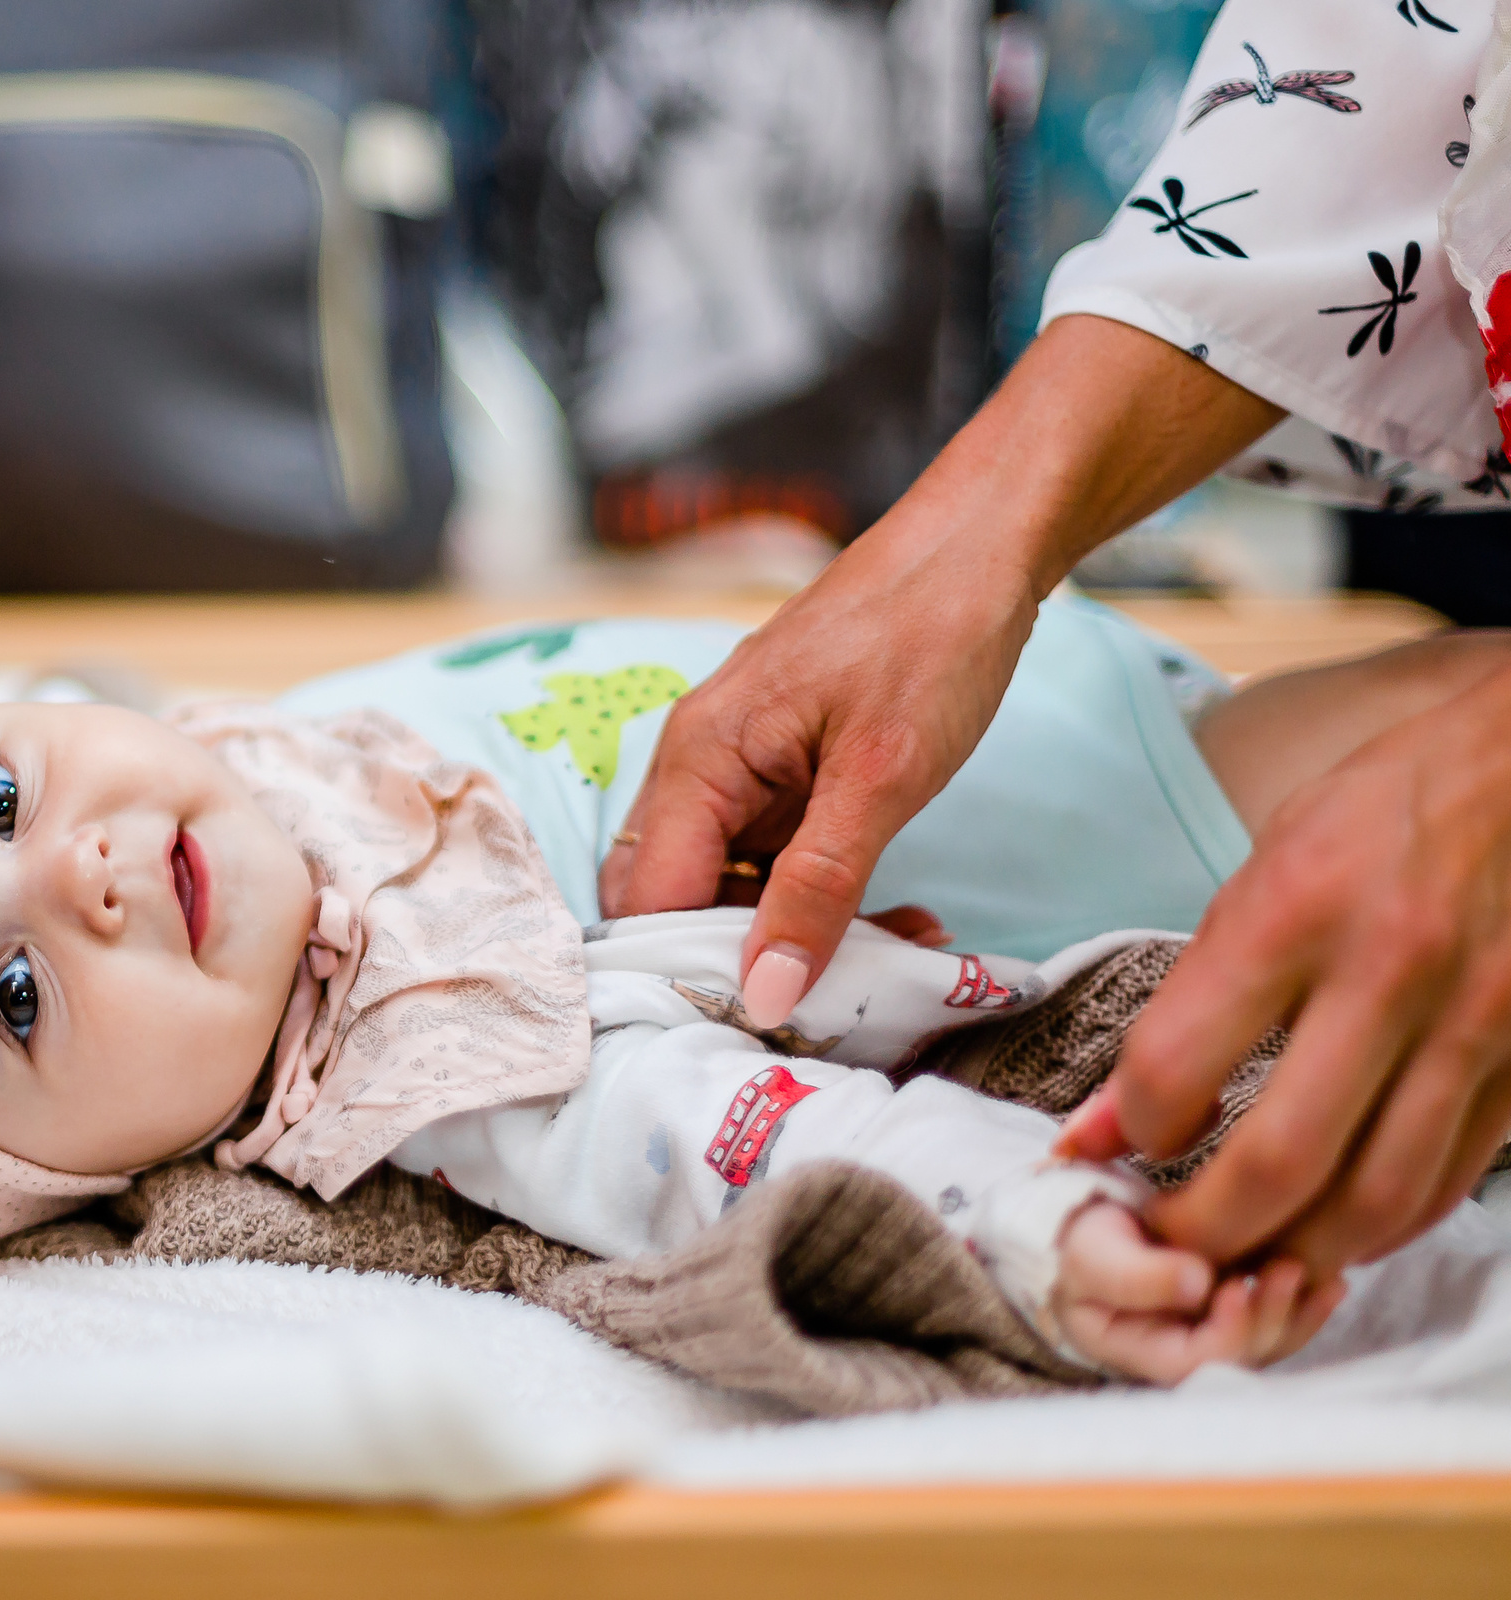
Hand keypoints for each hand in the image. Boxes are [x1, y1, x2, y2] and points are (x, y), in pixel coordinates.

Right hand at [597, 531, 1035, 1024]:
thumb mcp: (882, 777)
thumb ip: (818, 889)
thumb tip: (763, 993)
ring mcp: (737, 765)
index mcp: (695, 759)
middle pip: (673, 898)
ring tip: (893, 951)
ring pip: (728, 882)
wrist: (981, 545)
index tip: (772, 1021)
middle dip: (741, 958)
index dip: (698, 970)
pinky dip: (820, 893)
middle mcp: (695, 763)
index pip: (651, 903)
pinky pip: (773, 854)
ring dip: (792, 930)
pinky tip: (895, 912)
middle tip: (832, 996)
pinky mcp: (781, 767)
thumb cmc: (928, 637)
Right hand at [1052, 1201, 1344, 1382]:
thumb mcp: (1093, 1256)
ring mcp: (1213, 1335)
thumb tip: (1197, 1283)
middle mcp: (1185, 1354)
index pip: (1198, 1361)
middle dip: (1272, 1316)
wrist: (1083, 1224)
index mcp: (1143, 1354)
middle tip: (1289, 1269)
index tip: (1236, 1284)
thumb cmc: (1079, 1244)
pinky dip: (1305, 1301)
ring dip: (1298, 1311)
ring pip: (1269, 1340)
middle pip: (1243, 1355)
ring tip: (1323, 1276)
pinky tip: (1331, 1280)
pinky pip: (1278, 1317)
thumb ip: (1138, 1275)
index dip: (1228, 1330)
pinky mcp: (1233, 1312)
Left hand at [1060, 666, 1510, 1273]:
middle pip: (1279, 1162)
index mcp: (1295, 910)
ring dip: (1297, 1250)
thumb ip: (1192, 999)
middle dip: (1205, 1230)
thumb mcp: (1264, 870)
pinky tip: (1337, 1225)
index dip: (1131, 1129)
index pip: (1177, 1064)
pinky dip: (1383, 1225)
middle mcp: (1388, 973)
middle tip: (1168, 1247)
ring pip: (1376, 1198)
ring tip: (1247, 1256)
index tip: (1116, 1145)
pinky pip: (1448, 1181)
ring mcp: (1474, 1024)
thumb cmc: (1386, 810)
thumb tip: (1108, 1123)